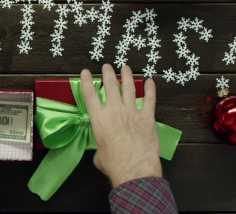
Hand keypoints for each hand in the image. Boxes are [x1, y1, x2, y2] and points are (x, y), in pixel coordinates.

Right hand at [81, 64, 160, 187]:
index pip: (90, 95)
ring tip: (126, 67)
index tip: (85, 72)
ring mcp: (131, 112)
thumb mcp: (99, 154)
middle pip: (110, 86)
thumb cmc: (113, 164)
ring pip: (129, 88)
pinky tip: (150, 81)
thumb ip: (101, 145)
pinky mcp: (147, 118)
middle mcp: (114, 111)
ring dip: (127, 76)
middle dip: (108, 74)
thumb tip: (104, 148)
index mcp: (99, 119)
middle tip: (107, 66)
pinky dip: (150, 90)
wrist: (133, 169)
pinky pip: (149, 100)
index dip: (86, 81)